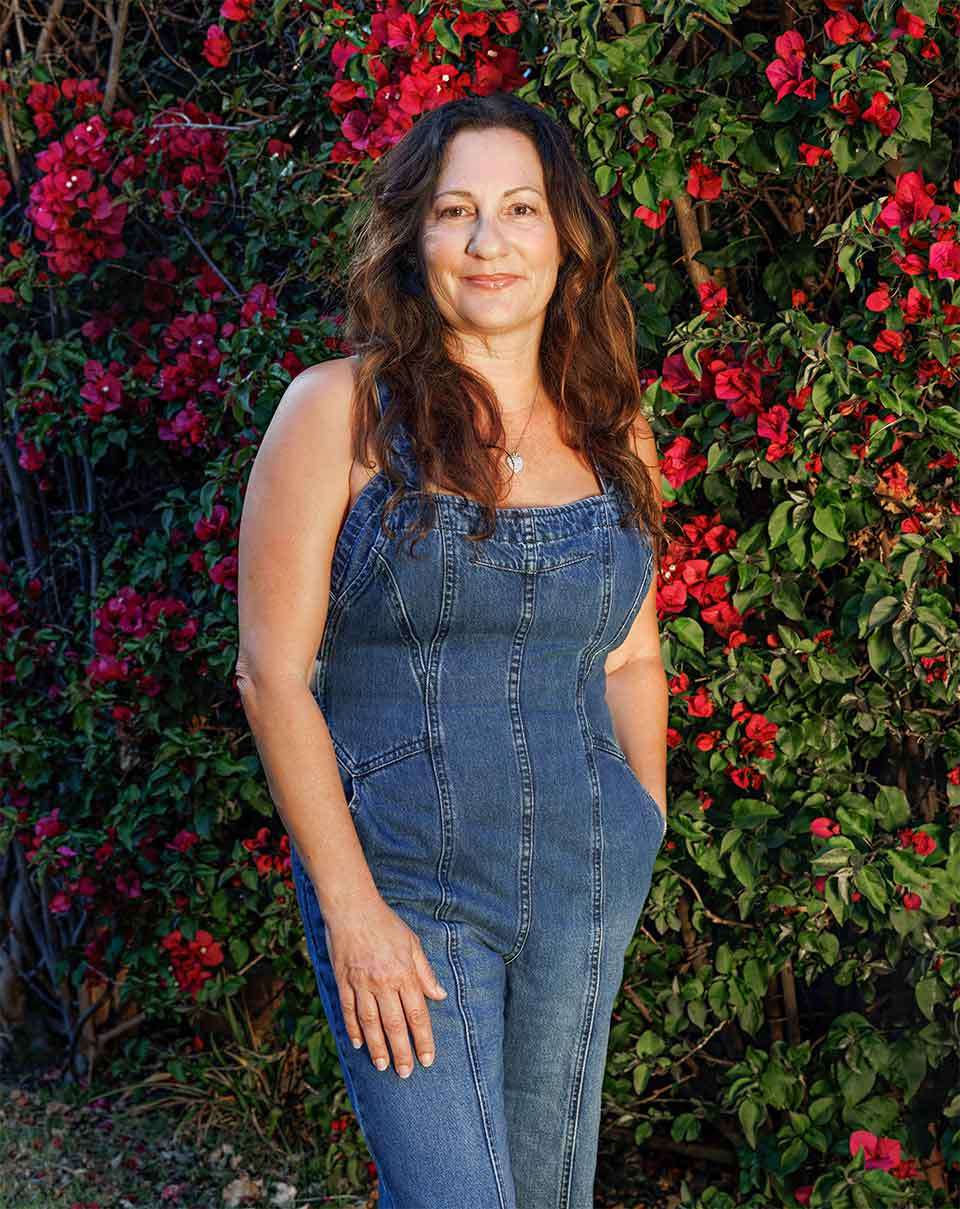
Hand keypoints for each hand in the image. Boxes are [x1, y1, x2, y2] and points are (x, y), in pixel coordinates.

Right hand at [322, 896, 447, 1077]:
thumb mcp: (413, 943)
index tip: (427, 1059)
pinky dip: (353, 1029)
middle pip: (395, 1024)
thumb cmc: (386, 923)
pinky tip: (357, 1044)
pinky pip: (348, 1010)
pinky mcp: (343, 981)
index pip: (417, 1014)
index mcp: (404, 973)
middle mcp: (383, 982)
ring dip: (377, 1047)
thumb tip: (440, 995)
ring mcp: (361, 983)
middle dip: (402, 1052)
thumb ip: (425, 972)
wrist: (352, 908)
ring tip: (383, 1066)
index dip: (423, 1039)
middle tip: (405, 1073)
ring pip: (371, 1023)